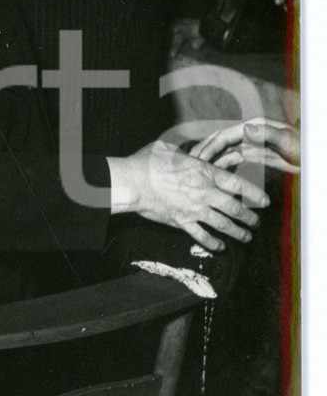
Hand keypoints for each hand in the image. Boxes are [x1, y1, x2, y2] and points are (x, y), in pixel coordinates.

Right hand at [109, 138, 269, 251]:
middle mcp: (204, 192)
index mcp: (204, 172)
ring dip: (237, 232)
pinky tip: (219, 247)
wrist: (131, 182)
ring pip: (223, 224)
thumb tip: (185, 152)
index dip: (255, 194)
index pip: (238, 185)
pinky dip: (212, 243)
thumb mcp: (168, 148)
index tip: (265, 200)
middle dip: (249, 217)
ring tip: (246, 237)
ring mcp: (194, 209)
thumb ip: (183, 152)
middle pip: (235, 208)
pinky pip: (201, 235)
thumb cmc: (147, 162)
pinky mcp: (181, 221)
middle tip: (256, 222)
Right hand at [190, 118, 299, 173]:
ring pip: (224, 158)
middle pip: (219, 146)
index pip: (223, 137)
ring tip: (195, 176)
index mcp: (254, 128)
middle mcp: (249, 135)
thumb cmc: (308, 149)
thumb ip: (269, 134)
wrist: (317, 157)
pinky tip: (214, 181)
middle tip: (189, 170)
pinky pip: (233, 166)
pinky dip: (222, 172)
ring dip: (210, 165)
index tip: (195, 160)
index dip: (207, 148)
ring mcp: (251, 146)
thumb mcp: (290, 142)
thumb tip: (246, 128)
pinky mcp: (255, 157)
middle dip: (204, 157)